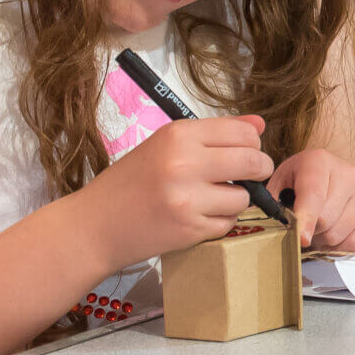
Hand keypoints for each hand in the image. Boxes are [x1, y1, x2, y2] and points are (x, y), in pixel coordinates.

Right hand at [76, 115, 273, 265]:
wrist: (95, 225)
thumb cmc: (130, 182)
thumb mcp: (166, 145)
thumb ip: (215, 133)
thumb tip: (259, 124)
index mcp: (178, 135)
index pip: (243, 133)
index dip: (253, 144)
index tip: (247, 152)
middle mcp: (184, 163)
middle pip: (253, 162)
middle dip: (259, 170)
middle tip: (250, 175)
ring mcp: (188, 199)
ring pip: (245, 198)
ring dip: (236, 200)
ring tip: (211, 199)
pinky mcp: (190, 229)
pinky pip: (229, 223)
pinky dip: (220, 221)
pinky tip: (198, 216)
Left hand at [268, 149, 354, 250]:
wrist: (332, 175)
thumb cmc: (300, 182)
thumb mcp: (279, 185)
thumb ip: (270, 204)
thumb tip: (259, 226)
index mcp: (318, 161)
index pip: (313, 195)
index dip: (305, 219)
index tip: (301, 238)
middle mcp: (348, 172)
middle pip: (326, 220)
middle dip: (309, 231)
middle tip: (302, 225)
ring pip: (340, 234)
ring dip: (323, 240)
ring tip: (318, 228)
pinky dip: (340, 247)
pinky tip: (334, 233)